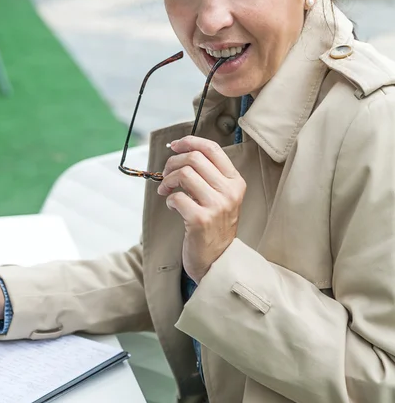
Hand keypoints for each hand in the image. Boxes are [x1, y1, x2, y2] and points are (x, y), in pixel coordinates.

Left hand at [157, 136, 245, 283]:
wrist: (218, 261)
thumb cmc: (215, 226)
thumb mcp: (222, 197)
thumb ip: (208, 175)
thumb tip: (182, 150)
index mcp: (235, 182)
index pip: (212, 149)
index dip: (190, 141)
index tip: (175, 145)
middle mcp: (229, 192)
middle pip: (194, 158)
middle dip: (173, 162)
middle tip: (166, 173)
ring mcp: (216, 206)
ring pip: (184, 174)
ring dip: (167, 180)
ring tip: (166, 189)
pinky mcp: (200, 220)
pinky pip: (176, 197)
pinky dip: (169, 199)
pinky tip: (173, 206)